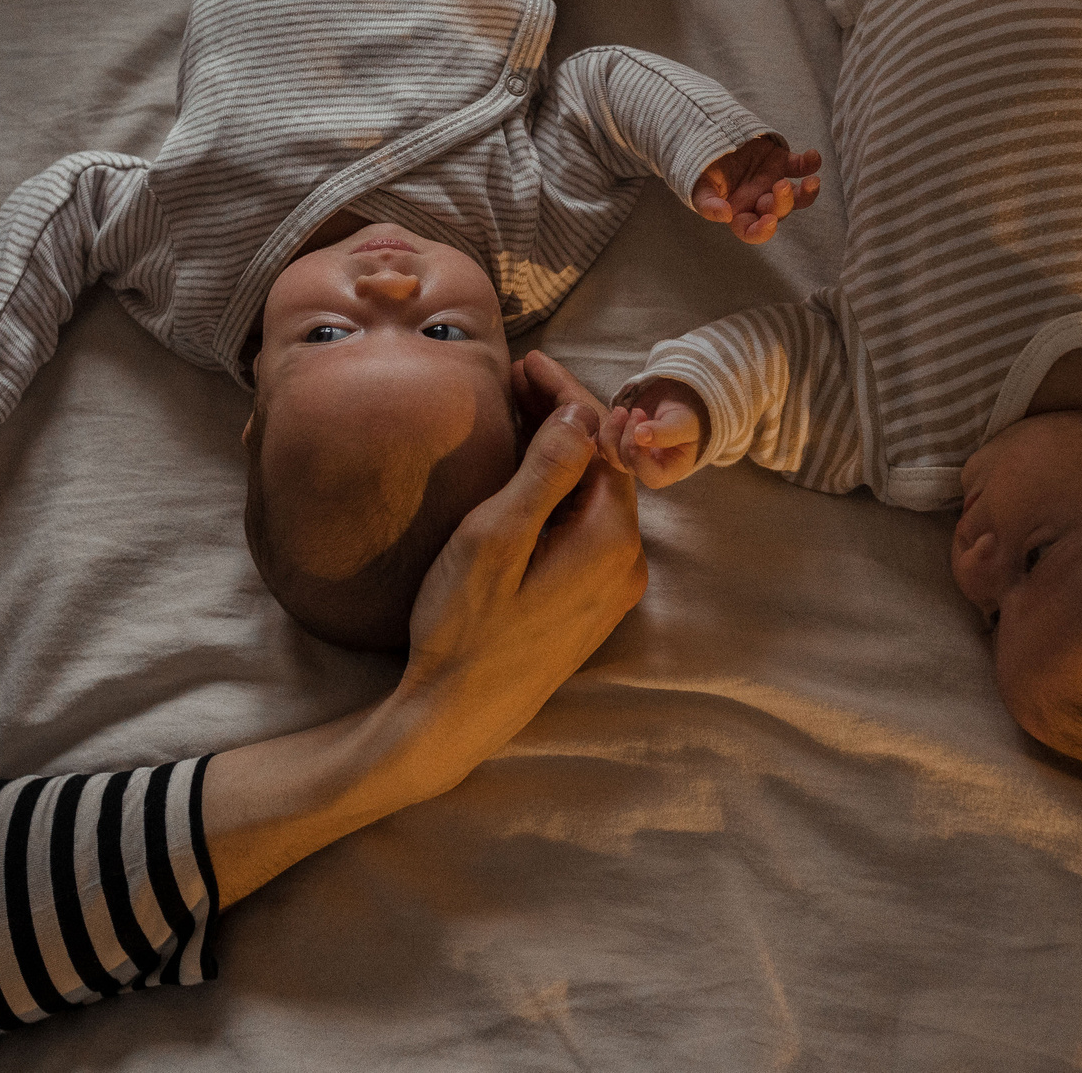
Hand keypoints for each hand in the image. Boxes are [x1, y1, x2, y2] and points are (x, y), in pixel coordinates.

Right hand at [196, 351, 645, 902]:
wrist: (455, 719)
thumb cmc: (464, 629)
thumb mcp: (495, 538)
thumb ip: (545, 472)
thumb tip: (582, 414)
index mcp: (611, 541)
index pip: (603, 440)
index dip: (565, 394)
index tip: (525, 363)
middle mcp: (626, 564)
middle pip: (606, 465)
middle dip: (567, 416)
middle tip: (517, 382)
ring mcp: (612, 588)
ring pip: (597, 495)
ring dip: (563, 451)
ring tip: (518, 416)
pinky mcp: (590, 604)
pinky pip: (588, 527)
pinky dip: (562, 490)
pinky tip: (528, 475)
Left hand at [598, 380, 707, 490]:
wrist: (675, 405)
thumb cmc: (686, 418)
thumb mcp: (683, 423)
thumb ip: (666, 431)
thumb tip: (640, 435)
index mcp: (669, 472)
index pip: (651, 477)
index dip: (639, 454)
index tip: (642, 425)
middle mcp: (647, 471)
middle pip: (626, 463)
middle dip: (627, 434)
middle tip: (638, 410)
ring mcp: (630, 461)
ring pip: (610, 455)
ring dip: (612, 430)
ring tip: (623, 410)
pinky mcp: (617, 448)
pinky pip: (601, 445)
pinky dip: (604, 428)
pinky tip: (617, 414)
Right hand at [694, 137, 821, 243]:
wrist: (708, 137)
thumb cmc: (702, 168)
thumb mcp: (698, 187)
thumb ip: (708, 204)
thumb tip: (725, 216)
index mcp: (739, 211)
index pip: (751, 231)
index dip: (762, 231)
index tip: (770, 222)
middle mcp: (759, 200)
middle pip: (778, 211)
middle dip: (783, 202)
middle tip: (780, 186)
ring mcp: (772, 181)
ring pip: (796, 195)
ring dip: (807, 192)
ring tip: (813, 181)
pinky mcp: (781, 162)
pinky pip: (800, 166)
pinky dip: (810, 162)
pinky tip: (813, 156)